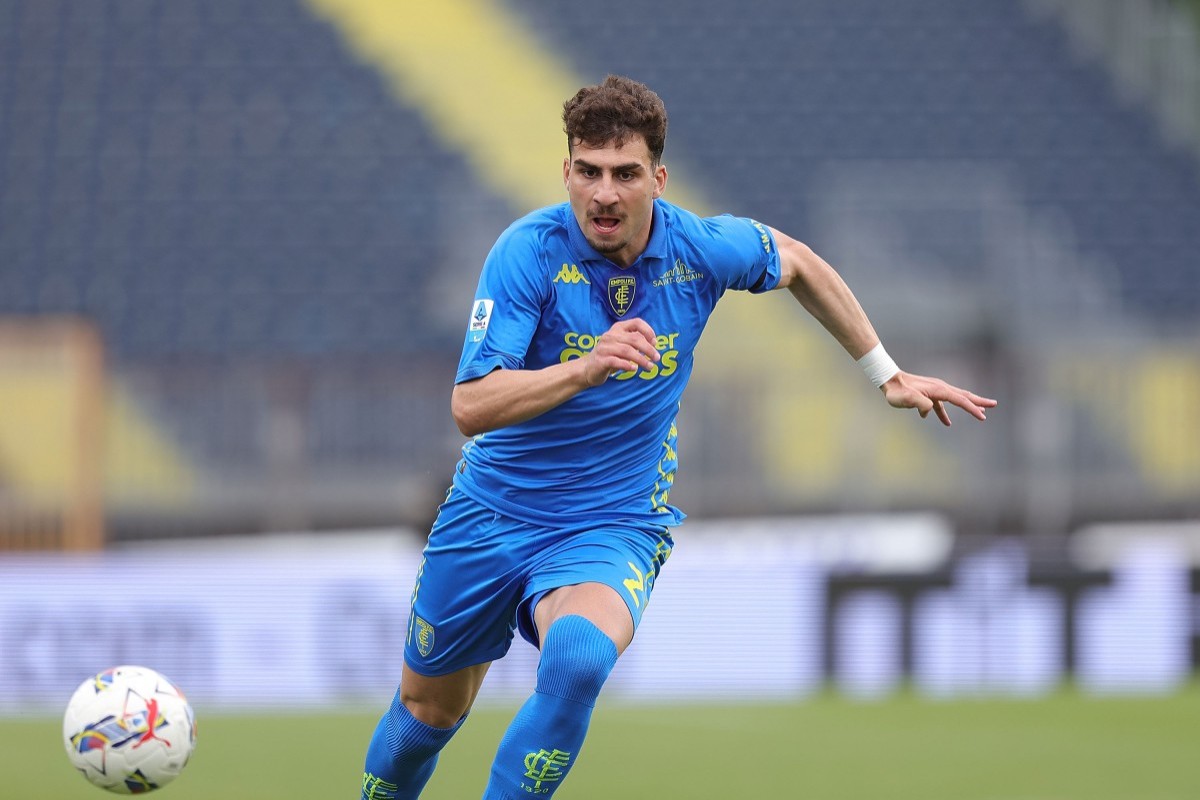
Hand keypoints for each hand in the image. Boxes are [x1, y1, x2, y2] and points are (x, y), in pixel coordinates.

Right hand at [582, 318, 659, 385]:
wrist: (587, 368)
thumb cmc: (609, 356)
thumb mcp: (622, 345)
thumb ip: (634, 342)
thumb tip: (653, 344)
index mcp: (617, 328)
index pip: (636, 322)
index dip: (648, 331)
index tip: (655, 342)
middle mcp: (611, 335)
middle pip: (635, 339)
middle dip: (649, 349)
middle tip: (657, 358)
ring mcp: (604, 347)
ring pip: (627, 351)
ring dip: (641, 359)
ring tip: (650, 367)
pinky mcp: (601, 360)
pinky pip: (617, 361)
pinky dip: (628, 365)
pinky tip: (634, 369)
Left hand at [881, 372, 996, 425]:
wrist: (888, 380)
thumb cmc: (897, 391)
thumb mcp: (907, 399)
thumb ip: (919, 404)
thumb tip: (929, 411)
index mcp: (938, 390)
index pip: (960, 400)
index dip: (972, 409)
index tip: (982, 417)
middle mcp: (940, 388)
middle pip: (963, 396)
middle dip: (979, 401)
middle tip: (994, 405)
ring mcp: (934, 390)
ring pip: (955, 399)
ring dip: (967, 406)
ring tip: (980, 413)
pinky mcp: (928, 394)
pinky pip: (941, 405)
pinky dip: (945, 413)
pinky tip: (946, 422)